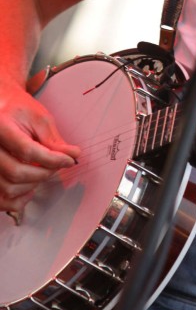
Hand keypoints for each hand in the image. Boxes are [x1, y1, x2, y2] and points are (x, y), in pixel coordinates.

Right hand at [0, 81, 78, 212]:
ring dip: (32, 185)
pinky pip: (0, 200)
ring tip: (43, 172)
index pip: (27, 151)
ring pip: (8, 188)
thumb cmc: (19, 112)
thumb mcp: (40, 119)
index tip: (69, 160)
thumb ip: (54, 140)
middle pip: (17, 172)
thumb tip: (73, 156)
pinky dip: (16, 201)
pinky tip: (29, 189)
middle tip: (57, 166)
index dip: (52, 159)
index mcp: (0, 127)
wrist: (1, 108)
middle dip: (44, 173)